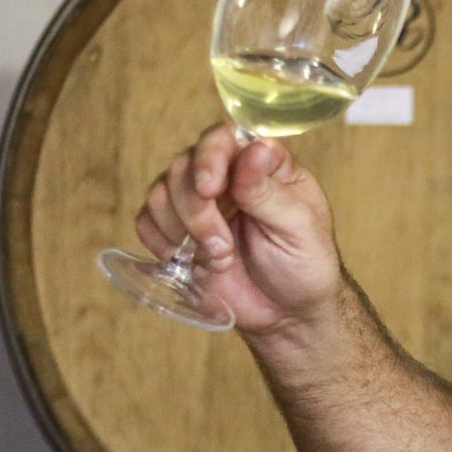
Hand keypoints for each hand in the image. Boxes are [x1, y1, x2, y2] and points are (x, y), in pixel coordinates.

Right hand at [135, 123, 344, 335]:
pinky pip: (146, 221)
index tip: (210, 189)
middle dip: (195, 209)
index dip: (209, 156)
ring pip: (160, 192)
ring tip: (219, 258)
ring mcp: (197, 203)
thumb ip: (269, 191)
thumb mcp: (299, 227)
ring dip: (181, 228)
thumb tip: (253, 149)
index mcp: (260, 163)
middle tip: (223, 247)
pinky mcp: (176, 232)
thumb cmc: (304, 264)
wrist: (288, 314)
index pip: (222, 137)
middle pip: (183, 166)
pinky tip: (191, 261)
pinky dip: (161, 241)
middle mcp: (224, 175)